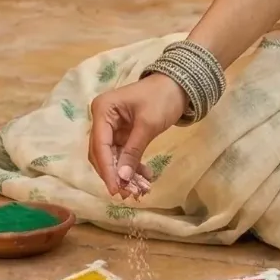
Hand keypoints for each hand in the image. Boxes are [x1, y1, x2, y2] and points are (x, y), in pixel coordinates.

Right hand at [88, 73, 188, 199]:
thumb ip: (133, 152)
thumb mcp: (148, 124)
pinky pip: (123, 155)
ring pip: (113, 158)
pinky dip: (132, 167)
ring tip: (140, 190)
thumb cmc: (162, 97)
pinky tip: (145, 179)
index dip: (106, 170)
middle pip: (102, 154)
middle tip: (129, 194)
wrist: (180, 85)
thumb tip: (121, 179)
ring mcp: (112, 127)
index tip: (115, 190)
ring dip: (125, 175)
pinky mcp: (123, 134)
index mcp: (103, 110)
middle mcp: (102, 119)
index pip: (99, 145)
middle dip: (115, 175)